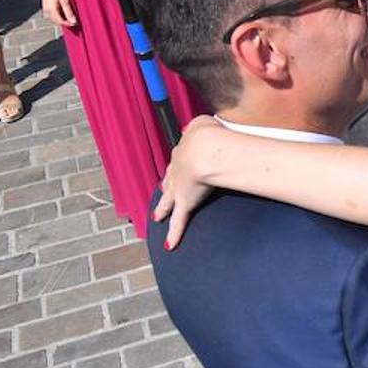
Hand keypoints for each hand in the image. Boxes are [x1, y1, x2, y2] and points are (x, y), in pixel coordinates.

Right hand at [39, 0, 76, 26]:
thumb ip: (69, 12)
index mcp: (51, 10)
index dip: (69, 24)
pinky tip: (64, 10)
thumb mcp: (65, 0)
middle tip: (75, 20)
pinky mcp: (46, 7)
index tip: (76, 23)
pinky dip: (59, 14)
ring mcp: (45, 9)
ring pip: (55, 18)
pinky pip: (53, 14)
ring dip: (62, 18)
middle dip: (66, 22)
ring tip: (70, 14)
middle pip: (57, 21)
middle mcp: (47, 11)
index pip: (60, 22)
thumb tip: (73, 21)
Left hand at [153, 116, 226, 249]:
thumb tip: (210, 124)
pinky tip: (170, 245)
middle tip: (162, 190)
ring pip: (168, 200)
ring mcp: (179, 188)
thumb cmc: (211, 134)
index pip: (180, 157)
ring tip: (157, 216)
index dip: (180, 162)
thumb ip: (205, 124)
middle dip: (166, 185)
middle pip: (169, 179)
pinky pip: (179, 222)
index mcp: (184, 150)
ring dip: (162, 208)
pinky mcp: (184, 204)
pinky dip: (174, 234)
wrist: (207, 150)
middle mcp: (177, 169)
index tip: (181, 163)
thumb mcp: (206, 122)